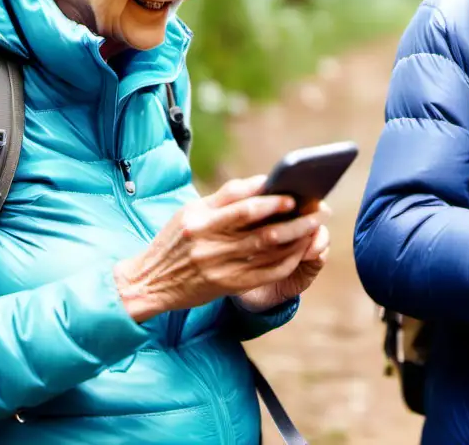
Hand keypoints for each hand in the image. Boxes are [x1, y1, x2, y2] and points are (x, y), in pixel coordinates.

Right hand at [112, 176, 328, 322]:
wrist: (148, 282)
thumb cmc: (174, 241)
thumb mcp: (189, 212)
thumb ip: (223, 198)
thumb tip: (263, 183)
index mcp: (200, 217)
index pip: (241, 202)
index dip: (271, 198)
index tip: (294, 193)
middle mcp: (209, 240)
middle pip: (263, 228)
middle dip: (296, 219)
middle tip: (319, 210)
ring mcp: (219, 265)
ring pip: (269, 251)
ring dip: (297, 239)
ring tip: (315, 228)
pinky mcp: (226, 285)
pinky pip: (266, 273)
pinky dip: (286, 261)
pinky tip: (300, 251)